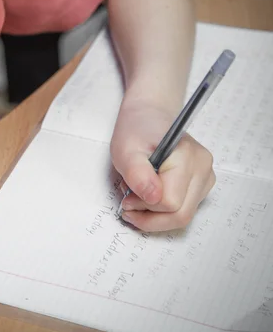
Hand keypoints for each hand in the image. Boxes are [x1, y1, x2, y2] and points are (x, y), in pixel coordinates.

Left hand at [110, 100, 214, 231]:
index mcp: (187, 157)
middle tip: (128, 204)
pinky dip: (163, 211)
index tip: (126, 198)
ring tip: (136, 196)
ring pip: (184, 215)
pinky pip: (185, 209)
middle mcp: (203, 168)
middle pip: (181, 215)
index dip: (144, 205)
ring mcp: (206, 177)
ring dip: (156, 215)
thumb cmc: (137, 129)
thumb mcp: (126, 149)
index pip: (170, 202)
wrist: (149, 115)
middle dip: (150, 217)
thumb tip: (154, 198)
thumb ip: (137, 173)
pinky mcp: (202, 184)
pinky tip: (148, 196)